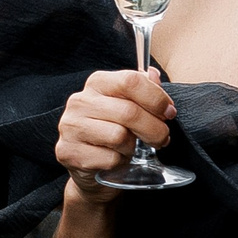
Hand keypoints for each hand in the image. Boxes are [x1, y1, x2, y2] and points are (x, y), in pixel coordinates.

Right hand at [55, 68, 176, 202]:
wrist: (88, 163)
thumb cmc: (113, 129)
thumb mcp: (130, 104)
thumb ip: (143, 89)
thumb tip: (153, 75)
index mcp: (97, 83)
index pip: (131, 81)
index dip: (157, 98)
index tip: (169, 112)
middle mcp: (80, 101)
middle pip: (129, 112)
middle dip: (155, 129)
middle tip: (162, 138)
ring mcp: (70, 127)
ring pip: (119, 136)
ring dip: (133, 147)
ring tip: (131, 148)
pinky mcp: (68, 151)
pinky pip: (109, 158)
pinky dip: (119, 162)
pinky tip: (114, 159)